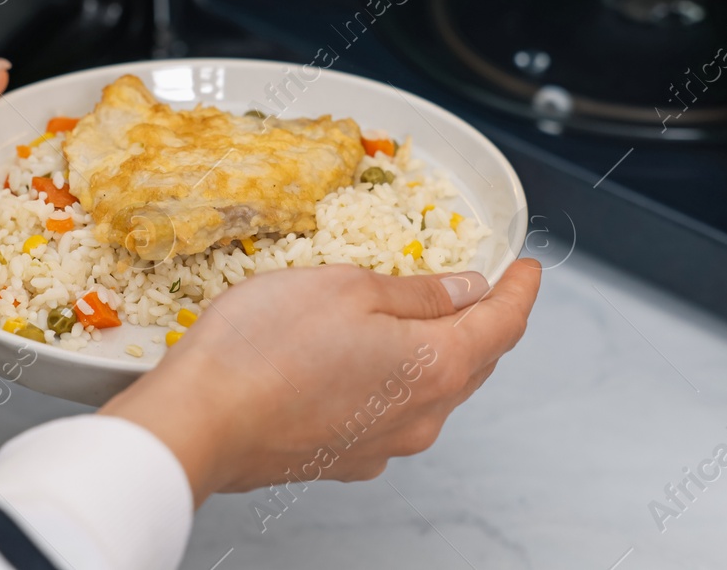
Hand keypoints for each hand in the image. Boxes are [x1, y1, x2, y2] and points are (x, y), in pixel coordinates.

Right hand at [100, 258, 542, 503]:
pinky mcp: (347, 458)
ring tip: (427, 315)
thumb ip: (416, 293)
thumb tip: (463, 290)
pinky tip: (374, 358)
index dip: (520, 291)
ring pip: (434, 391)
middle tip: (485, 285)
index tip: (526, 268)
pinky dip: (399, 380)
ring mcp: (384, 445)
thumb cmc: (263, 348)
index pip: (502, 326)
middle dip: (486, 321)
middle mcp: (420, 417)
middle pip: (475, 362)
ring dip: (441, 352)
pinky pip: (394, 414)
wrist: (199, 422)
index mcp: (433, 366)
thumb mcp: (348, 288)